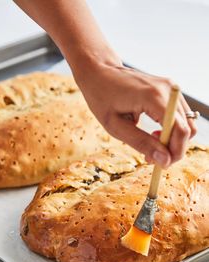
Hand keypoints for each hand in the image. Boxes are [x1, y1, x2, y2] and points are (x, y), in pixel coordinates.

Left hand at [73, 59, 196, 167]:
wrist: (100, 72)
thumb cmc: (102, 97)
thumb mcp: (116, 126)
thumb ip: (141, 143)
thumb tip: (164, 160)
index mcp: (153, 97)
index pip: (180, 130)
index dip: (175, 151)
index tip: (161, 164)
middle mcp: (168, 89)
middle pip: (188, 128)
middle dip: (174, 149)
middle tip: (152, 157)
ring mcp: (170, 88)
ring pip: (187, 124)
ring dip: (172, 140)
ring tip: (150, 144)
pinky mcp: (169, 90)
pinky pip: (179, 116)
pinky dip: (171, 130)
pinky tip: (153, 133)